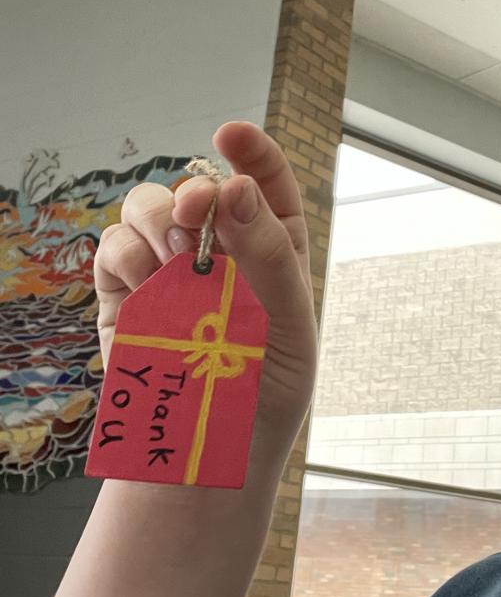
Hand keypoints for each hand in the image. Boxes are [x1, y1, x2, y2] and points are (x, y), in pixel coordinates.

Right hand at [94, 121, 318, 461]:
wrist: (208, 461)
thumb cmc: (264, 394)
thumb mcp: (291, 324)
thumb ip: (269, 255)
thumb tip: (235, 189)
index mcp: (274, 248)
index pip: (265, 181)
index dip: (249, 150)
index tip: (229, 134)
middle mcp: (221, 250)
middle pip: (198, 187)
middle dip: (194, 191)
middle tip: (196, 215)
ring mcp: (169, 270)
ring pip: (148, 208)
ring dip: (158, 223)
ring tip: (177, 266)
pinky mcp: (125, 296)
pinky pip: (113, 248)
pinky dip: (127, 256)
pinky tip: (148, 287)